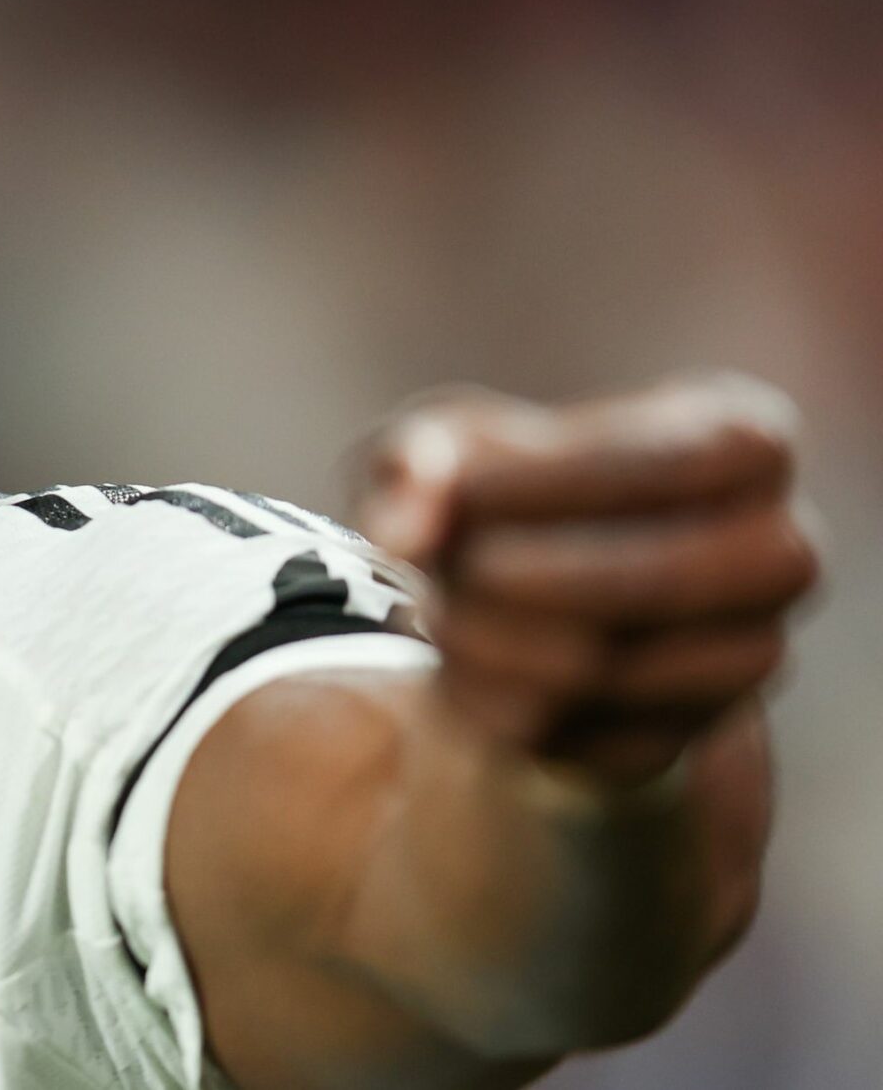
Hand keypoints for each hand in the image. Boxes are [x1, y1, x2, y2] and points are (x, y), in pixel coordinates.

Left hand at [358, 373, 818, 789]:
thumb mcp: (451, 443)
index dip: (536, 483)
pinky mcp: (681, 739)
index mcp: (746, 443)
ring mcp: (747, 657)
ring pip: (600, 666)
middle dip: (509, 571)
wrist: (525, 599)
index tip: (442, 493)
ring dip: (480, 636)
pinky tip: (459, 664)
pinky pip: (569, 734)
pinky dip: (483, 698)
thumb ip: (419, 457)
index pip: (659, 463)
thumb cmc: (504, 489)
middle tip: (433, 564)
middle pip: (648, 578)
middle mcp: (778, 553)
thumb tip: (402, 524)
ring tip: (436, 607)